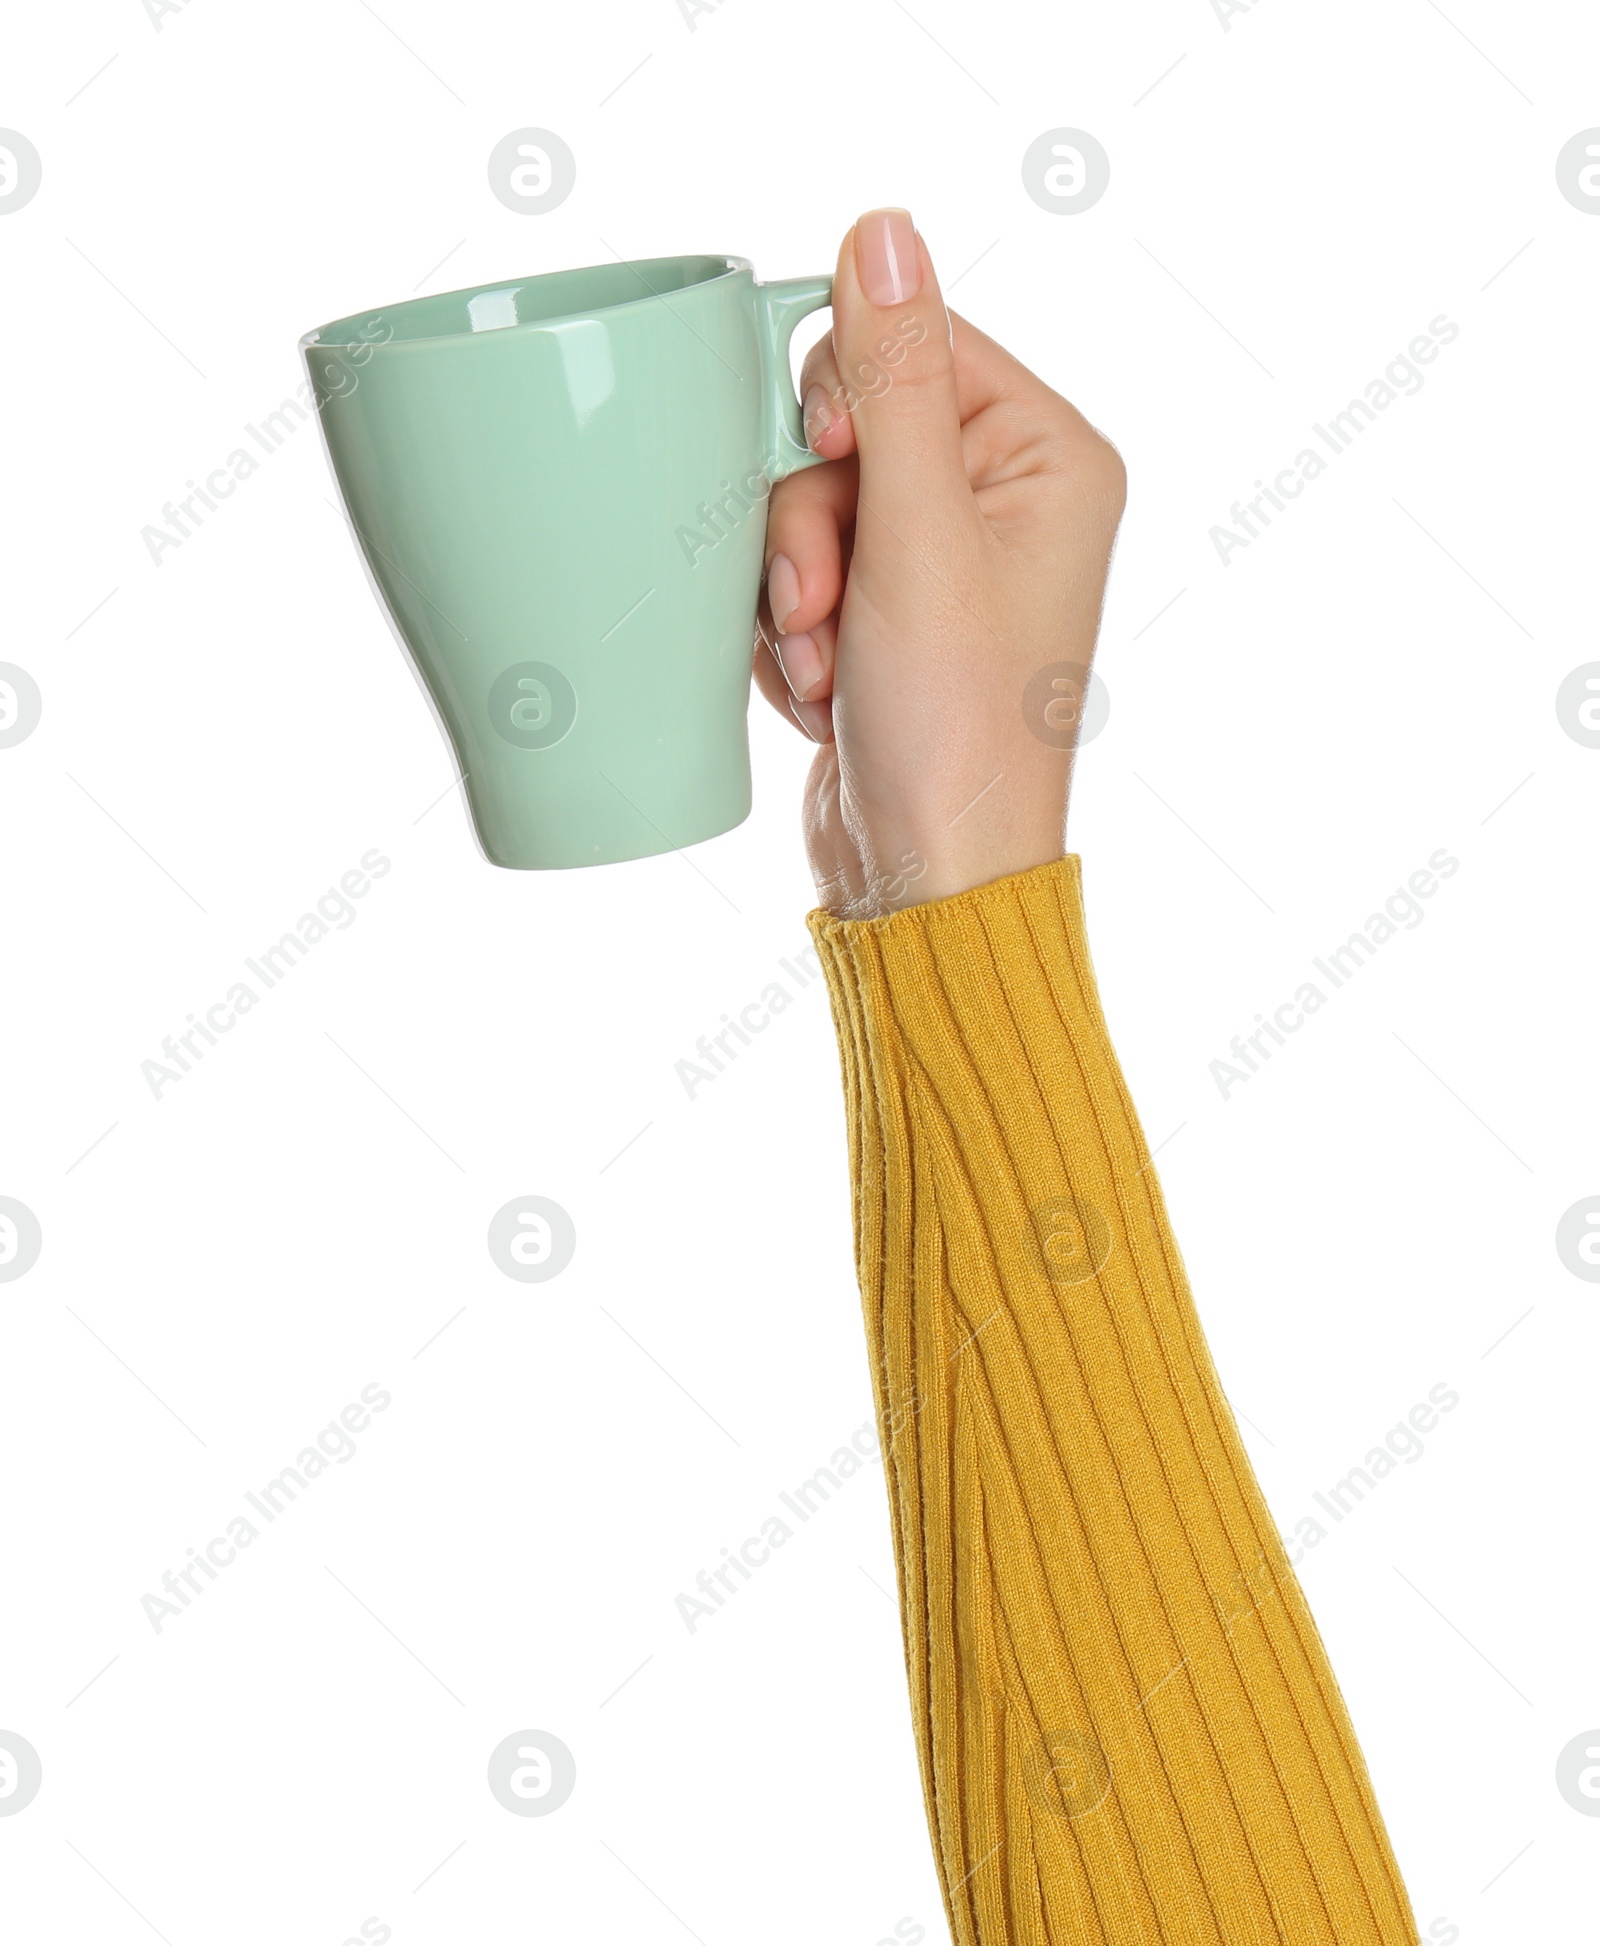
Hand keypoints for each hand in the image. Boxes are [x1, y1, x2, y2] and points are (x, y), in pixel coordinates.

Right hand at [755, 208, 1126, 917]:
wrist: (928, 878)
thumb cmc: (953, 727)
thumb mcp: (915, 536)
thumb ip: (892, 380)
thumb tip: (883, 228)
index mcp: (1047, 457)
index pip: (913, 343)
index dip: (838, 395)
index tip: (819, 458)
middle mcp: (1002, 501)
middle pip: (846, 429)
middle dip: (811, 527)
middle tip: (829, 606)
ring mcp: (940, 566)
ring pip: (807, 506)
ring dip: (796, 594)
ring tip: (834, 671)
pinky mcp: (887, 621)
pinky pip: (799, 576)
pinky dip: (793, 637)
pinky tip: (827, 695)